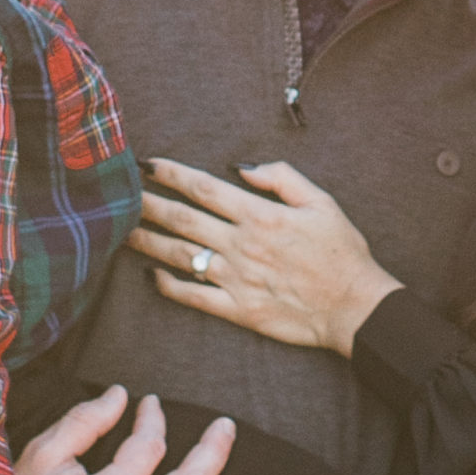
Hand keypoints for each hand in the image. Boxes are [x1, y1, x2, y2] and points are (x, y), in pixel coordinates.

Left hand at [128, 159, 401, 356]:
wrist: (355, 306)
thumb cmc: (342, 252)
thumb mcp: (321, 202)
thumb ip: (281, 178)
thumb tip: (241, 169)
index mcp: (261, 215)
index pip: (204, 188)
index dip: (172, 174)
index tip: (147, 165)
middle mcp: (243, 245)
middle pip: (183, 219)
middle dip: (147, 204)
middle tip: (120, 194)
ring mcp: (237, 279)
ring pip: (181, 256)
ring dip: (148, 242)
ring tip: (122, 232)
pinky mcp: (239, 309)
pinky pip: (195, 297)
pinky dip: (170, 285)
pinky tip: (153, 275)